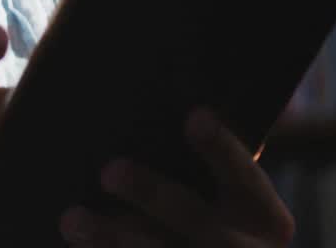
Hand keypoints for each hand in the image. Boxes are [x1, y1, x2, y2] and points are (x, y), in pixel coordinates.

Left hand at [60, 108, 295, 246]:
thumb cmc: (221, 219)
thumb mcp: (236, 201)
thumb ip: (213, 163)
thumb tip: (175, 102)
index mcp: (263, 217)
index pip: (245, 176)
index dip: (221, 148)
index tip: (194, 116)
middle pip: (194, 219)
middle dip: (152, 194)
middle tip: (109, 170)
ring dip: (113, 237)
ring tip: (72, 218)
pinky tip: (78, 244)